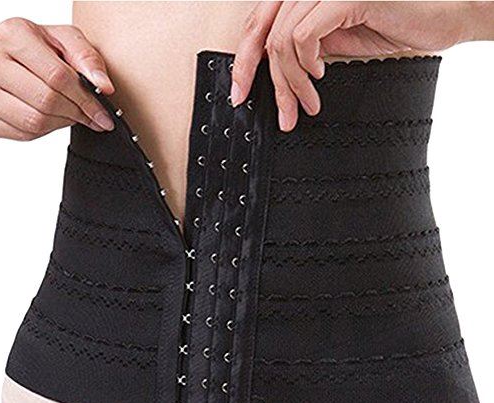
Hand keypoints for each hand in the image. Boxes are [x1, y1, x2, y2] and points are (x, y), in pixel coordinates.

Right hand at [0, 17, 114, 140]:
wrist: (2, 53)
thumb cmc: (35, 46)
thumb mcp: (62, 40)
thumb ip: (86, 58)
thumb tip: (104, 86)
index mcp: (15, 36)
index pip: (58, 77)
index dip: (86, 101)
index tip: (103, 115)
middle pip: (47, 102)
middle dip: (76, 114)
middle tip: (91, 118)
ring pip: (34, 122)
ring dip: (61, 124)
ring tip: (70, 115)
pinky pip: (21, 133)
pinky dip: (43, 131)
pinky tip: (50, 118)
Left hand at [231, 1, 489, 131]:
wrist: (438, 16)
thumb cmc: (391, 23)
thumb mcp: (334, 40)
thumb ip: (303, 46)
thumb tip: (276, 70)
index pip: (258, 24)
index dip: (244, 61)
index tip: (240, 93)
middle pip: (262, 33)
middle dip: (261, 79)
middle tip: (270, 110)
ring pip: (281, 41)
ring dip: (290, 83)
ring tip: (306, 102)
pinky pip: (304, 37)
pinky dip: (306, 65)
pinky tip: (321, 77)